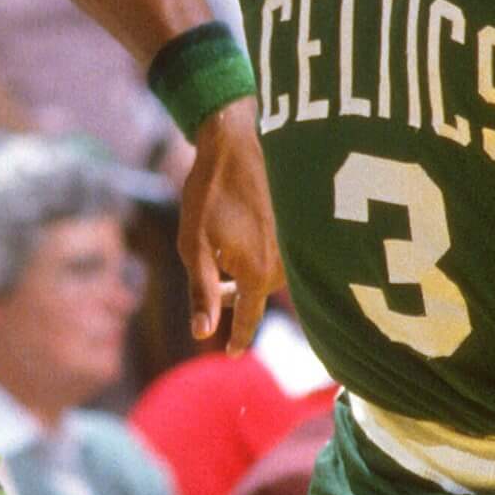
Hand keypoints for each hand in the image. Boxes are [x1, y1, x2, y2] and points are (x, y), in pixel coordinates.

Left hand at [180, 96, 280, 348]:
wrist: (238, 141)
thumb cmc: (210, 191)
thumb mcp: (193, 243)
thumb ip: (202, 291)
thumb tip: (202, 334)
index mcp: (258, 272)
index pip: (249, 318)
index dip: (238, 338)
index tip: (230, 353)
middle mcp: (286, 262)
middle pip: (259, 295)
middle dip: (237, 296)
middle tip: (218, 291)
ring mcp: (297, 242)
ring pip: (270, 274)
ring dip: (248, 274)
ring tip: (225, 254)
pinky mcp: (300, 223)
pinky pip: (282, 253)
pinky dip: (260, 255)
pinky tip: (243, 232)